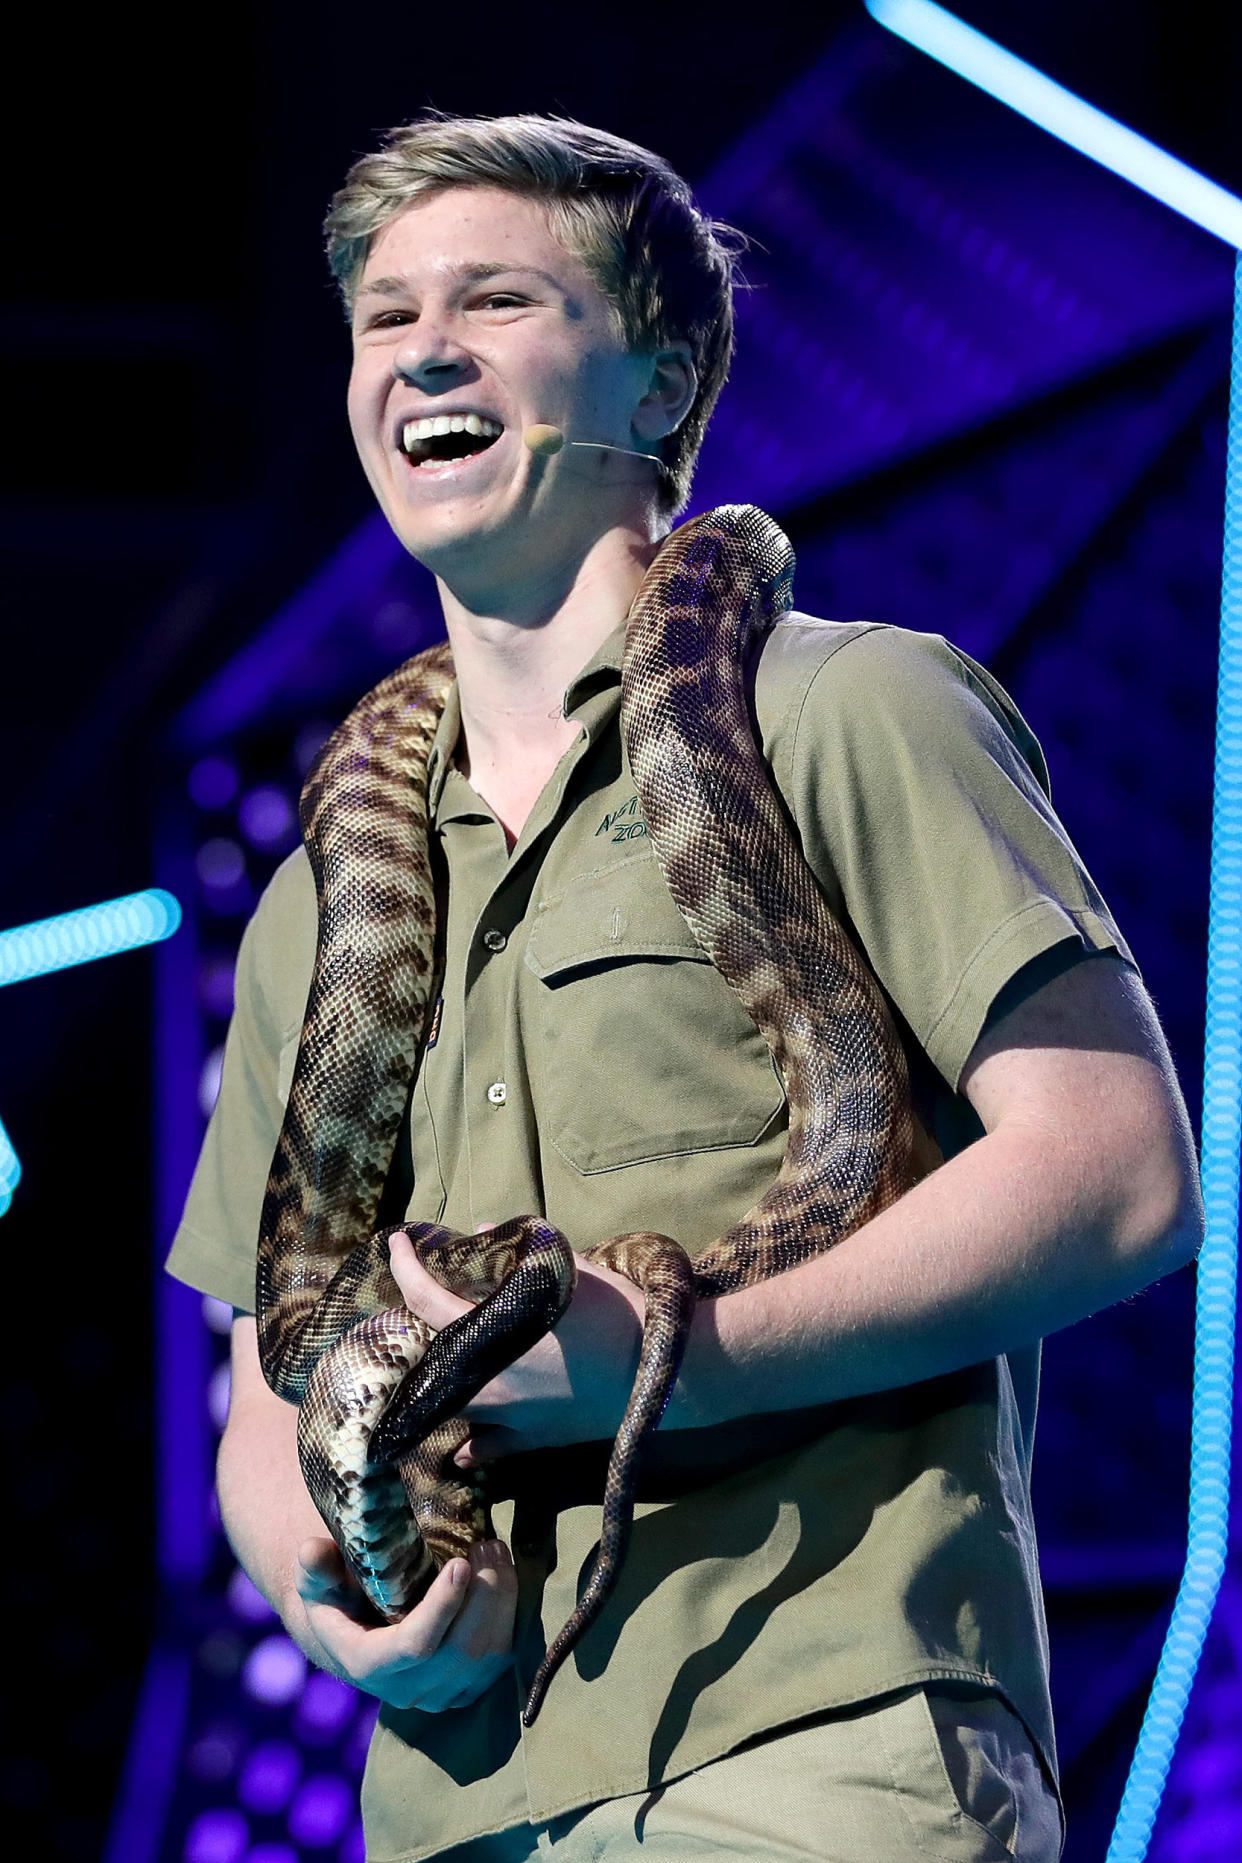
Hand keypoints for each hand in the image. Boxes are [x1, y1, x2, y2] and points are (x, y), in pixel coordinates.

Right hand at [291, 1534, 515, 1711]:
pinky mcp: (465, 1687)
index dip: (441, 1608)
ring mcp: (440, 1694)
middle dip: (484, 1595)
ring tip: (498, 1551)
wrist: (354, 1632)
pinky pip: (500, 1660)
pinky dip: (510, 1617)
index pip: (415, 1645)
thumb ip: (316, 1566)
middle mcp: (407, 1690)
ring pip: (488, 1657)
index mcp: (370, 1665)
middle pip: (461, 1651)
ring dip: (502, 1601)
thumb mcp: (317, 1579)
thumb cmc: (336, 1596)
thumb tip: (312, 1549)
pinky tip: (505, 1575)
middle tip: (488, 1544)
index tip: (460, 1563)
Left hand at [388, 1229, 644, 1463]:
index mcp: (489, 1331)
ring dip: (437, 1382)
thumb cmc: (615, 1311)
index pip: (423, 1296)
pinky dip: (472, 1443)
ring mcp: (507, 1416)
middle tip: (421, 1299)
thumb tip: (483, 1229)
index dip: (404, 1266)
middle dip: (414, 1324)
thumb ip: (518, 1249)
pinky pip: (488, 1448)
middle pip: (426, 1353)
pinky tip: (463, 1444)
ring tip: (438, 1360)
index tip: (396, 1244)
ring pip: (448, 1405)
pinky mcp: (533, 1439)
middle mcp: (486, 1378)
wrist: (661, 1372)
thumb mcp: (567, 1267)